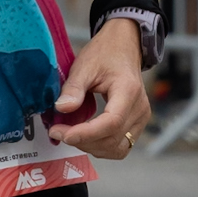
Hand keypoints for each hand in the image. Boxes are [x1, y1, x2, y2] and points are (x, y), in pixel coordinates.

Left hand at [48, 20, 148, 158]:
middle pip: (112, 139)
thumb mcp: (84, 65)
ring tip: (70, 132)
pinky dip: (100, 146)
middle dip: (82, 141)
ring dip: (90, 146)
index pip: (111, 123)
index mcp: (128, 91)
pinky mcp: (136, 125)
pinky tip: (84, 135)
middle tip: (57, 130)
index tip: (61, 132)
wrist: (123, 48)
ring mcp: (140, 119)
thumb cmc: (106, 53)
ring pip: (116, 148)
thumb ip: (74, 88)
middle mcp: (139, 109)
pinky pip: (119, 146)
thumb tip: (62, 109)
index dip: (85, 133)